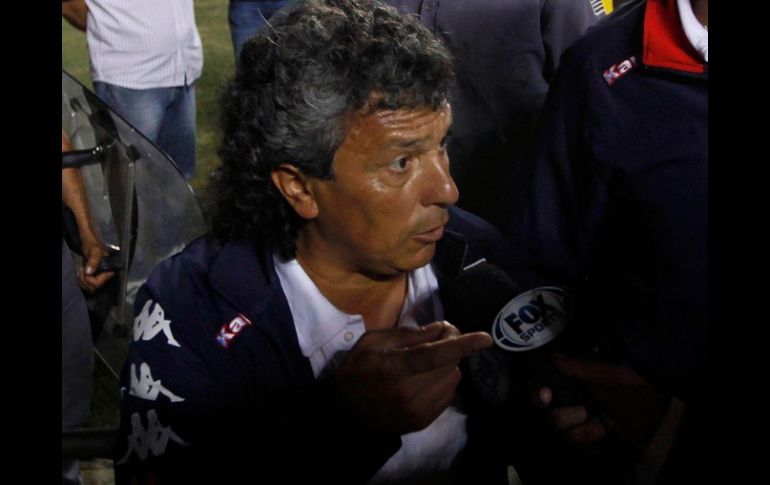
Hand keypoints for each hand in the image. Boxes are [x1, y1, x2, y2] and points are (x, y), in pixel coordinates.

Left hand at [77, 236, 114, 291]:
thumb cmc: (93, 245)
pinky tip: (81, 273)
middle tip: (81, 269)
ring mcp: (100, 279)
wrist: (90, 244)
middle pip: (92, 288)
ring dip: (81, 280)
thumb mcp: (94, 251)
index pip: (97, 283)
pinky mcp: (95, 278)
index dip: (88, 279)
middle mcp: (106, 277)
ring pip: (88, 288)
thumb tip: (89, 273)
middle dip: (83, 280)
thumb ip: (93, 260)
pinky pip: (86, 286)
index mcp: (109, 271)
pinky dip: (81, 280)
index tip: (84, 269)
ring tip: (81, 270)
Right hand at [334, 321, 491, 434]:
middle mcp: (409, 392)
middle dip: (450, 347)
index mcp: (394, 368)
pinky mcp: (423, 421)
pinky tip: (423, 380)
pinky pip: (448, 393)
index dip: (462, 345)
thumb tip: (439, 330)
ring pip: (453, 378)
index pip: (434, 355)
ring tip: (426, 363)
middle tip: (436, 339)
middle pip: (450, 364)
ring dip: (447, 365)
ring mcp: (418, 410)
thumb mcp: (372, 342)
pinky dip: (442, 381)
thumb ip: (407, 335)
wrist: (347, 413)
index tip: (486, 338)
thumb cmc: (357, 370)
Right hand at [534, 353, 669, 454]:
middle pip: (539, 402)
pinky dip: (586, 433)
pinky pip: (571, 437)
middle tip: (547, 397)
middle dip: (539, 398)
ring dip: (569, 417)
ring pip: (553, 421)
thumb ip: (581, 368)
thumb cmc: (634, 393)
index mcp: (575, 381)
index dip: (537, 383)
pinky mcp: (582, 440)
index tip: (542, 387)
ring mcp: (575, 422)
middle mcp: (570, 400)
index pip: (546, 380)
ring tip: (589, 415)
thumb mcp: (610, 375)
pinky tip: (601, 430)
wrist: (655, 423)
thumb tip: (553, 356)